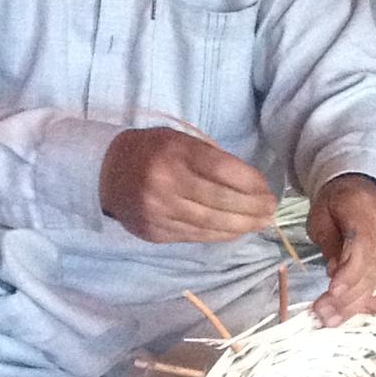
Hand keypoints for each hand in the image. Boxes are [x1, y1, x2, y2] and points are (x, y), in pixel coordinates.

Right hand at [100, 127, 276, 243]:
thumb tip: (251, 185)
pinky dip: (219, 235)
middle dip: (252, 208)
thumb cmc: (150, 151)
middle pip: (220, 200)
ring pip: (209, 223)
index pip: (222, 170)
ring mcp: (158, 210)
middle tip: (271, 211)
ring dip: (241, 226)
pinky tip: (235, 231)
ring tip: (260, 224)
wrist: (104, 172)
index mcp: (173, 152)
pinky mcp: (154, 231)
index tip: (267, 189)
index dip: (250, 182)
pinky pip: (194, 235)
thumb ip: (210, 159)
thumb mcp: (178, 141)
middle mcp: (165, 182)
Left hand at [307, 174, 375, 326]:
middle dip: (347, 299)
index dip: (350, 274)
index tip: (332, 293)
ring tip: (332, 319)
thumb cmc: (337, 200)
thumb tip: (335, 274)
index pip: (364, 248)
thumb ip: (329, 243)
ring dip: (360, 306)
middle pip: (374, 270)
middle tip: (321, 316)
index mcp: (366, 212)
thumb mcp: (321, 214)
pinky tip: (366, 310)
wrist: (364, 184)